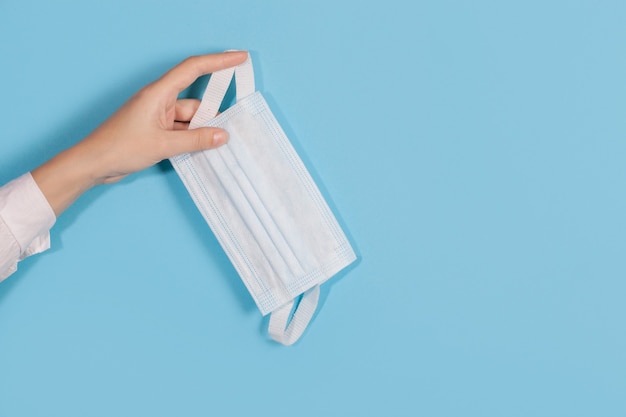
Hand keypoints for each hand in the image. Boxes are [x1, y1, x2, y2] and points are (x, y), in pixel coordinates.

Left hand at [32, 51, 247, 215]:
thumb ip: (196, 141)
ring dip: (200, 131)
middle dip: (211, 114)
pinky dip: (191, 139)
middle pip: (194, 101)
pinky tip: (201, 150)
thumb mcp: (163, 145)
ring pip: (189, 119)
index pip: (193, 69)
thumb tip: (222, 136)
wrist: (92, 164)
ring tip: (214, 146)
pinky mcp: (155, 131)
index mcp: (158, 93)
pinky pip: (181, 131)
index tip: (239, 57)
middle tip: (228, 128)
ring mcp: (157, 117)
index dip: (218, 61)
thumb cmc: (120, 147)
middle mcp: (159, 101)